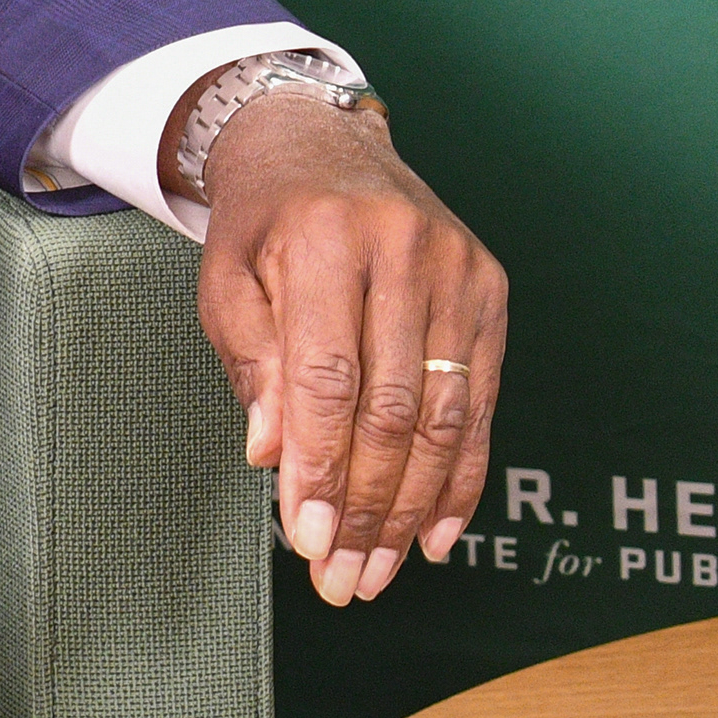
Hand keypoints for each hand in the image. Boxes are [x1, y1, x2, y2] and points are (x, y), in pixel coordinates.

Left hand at [181, 88, 507, 608]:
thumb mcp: (226, 277)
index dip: (319, 466)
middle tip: (342, 575)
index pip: (326, 378)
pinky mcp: (490, 291)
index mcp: (323, 238)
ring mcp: (457, 270)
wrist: (319, 143)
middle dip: (366, 505)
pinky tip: (435, 532)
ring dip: (412, 507)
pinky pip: (483, 403)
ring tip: (379, 569)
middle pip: (391, 408)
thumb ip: (249, 361)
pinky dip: (461, 477)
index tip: (305, 535)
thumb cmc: (264, 219)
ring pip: (444, 416)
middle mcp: (403, 249)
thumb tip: (272, 453)